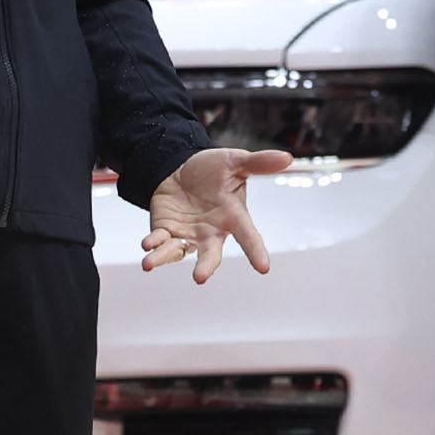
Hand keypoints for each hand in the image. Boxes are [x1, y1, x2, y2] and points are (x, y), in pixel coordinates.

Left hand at [142, 146, 289, 281]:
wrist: (181, 168)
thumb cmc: (212, 170)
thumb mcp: (235, 162)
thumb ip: (258, 163)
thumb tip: (287, 158)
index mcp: (233, 216)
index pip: (248, 235)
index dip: (256, 251)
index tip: (264, 268)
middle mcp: (211, 231)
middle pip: (211, 254)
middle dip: (206, 266)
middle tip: (200, 277)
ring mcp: (188, 234)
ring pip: (179, 252)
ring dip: (164, 258)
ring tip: (150, 263)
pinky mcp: (166, 231)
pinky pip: (160, 242)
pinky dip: (153, 244)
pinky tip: (146, 245)